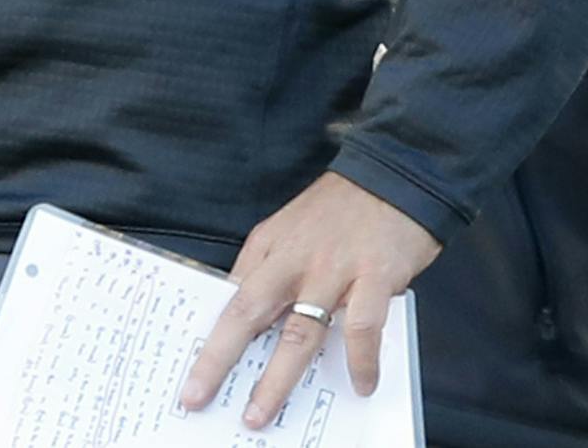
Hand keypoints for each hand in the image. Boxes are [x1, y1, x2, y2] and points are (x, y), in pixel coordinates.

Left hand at [179, 173, 440, 428]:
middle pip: (249, 312)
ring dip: (277, 378)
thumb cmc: (342, 208)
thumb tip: (244, 309)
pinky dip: (360, 361)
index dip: (209, 339)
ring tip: (261, 412)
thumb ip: (269, 265)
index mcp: (270, 245)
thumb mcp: (291, 227)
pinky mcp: (374, 275)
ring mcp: (333, 268)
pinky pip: (361, 327)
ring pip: (298, 331)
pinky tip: (361, 384)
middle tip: (199, 397)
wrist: (395, 174)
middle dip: (219, 359)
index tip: (192, 377)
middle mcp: (294, 258)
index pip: (231, 298)